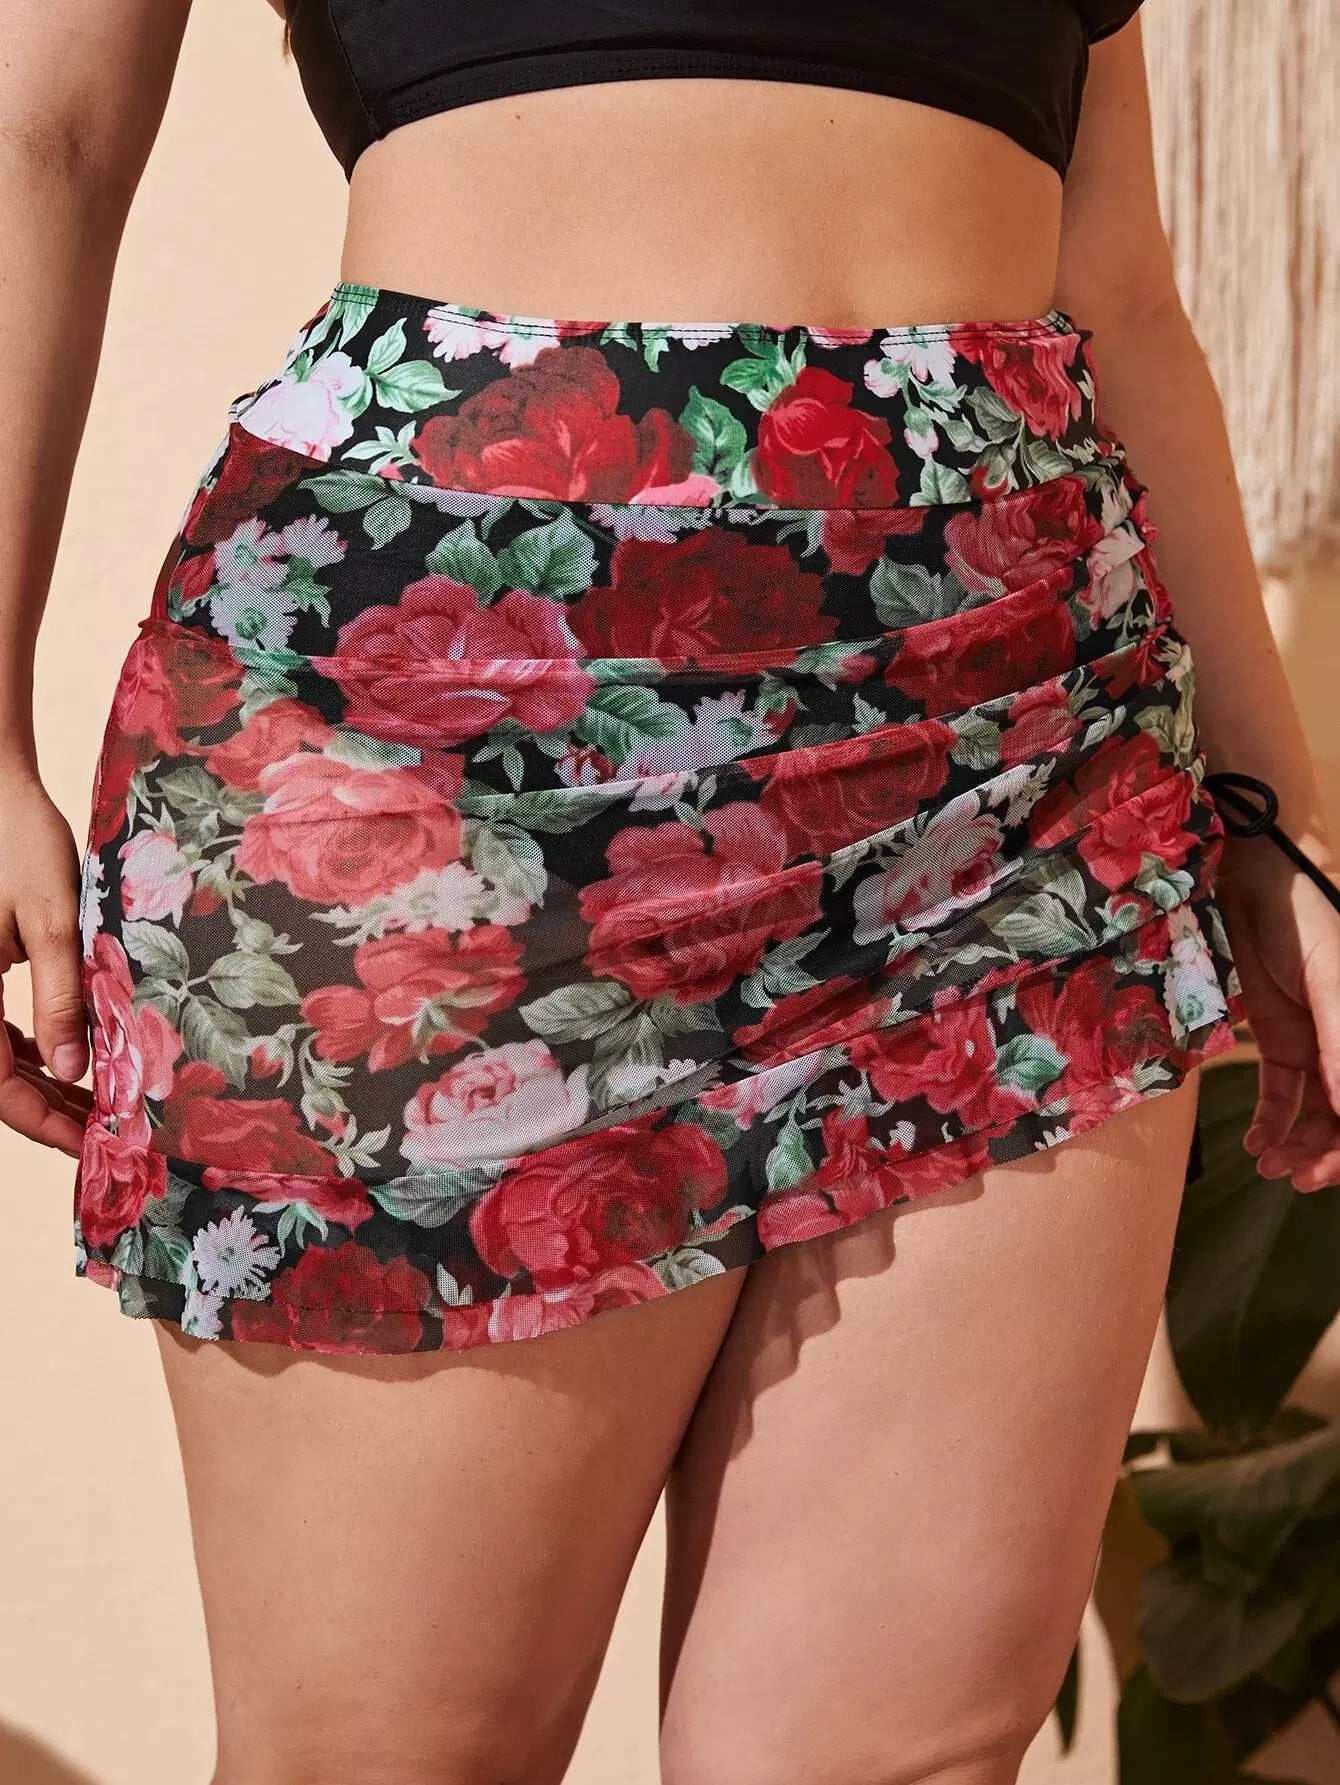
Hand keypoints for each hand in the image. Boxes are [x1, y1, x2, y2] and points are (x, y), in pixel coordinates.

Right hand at [0, 771, 93, 1155]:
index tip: (93, 1144)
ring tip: (99, 1104)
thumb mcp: (50, 921)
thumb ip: (60, 999)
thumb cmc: (18, 840)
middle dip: (48, 1109)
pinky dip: (28, 1052)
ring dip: (40, 1084)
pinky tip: (72, 1064)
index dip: (44, 1122)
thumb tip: (74, 1071)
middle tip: (108, 1131)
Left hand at [1218, 835, 1339, 1191]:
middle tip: (1296, 1178)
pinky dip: (1272, 1123)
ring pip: (1317, 1114)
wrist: (1256, 883)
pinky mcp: (1280, 1040)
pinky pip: (1282, 1094)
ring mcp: (1319, 1046)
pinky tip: (1258, 1145)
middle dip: (1329, 1154)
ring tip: (1271, 1166)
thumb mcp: (1332, 985)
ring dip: (1298, 1145)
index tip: (1334, 1171)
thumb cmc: (1308, 923)